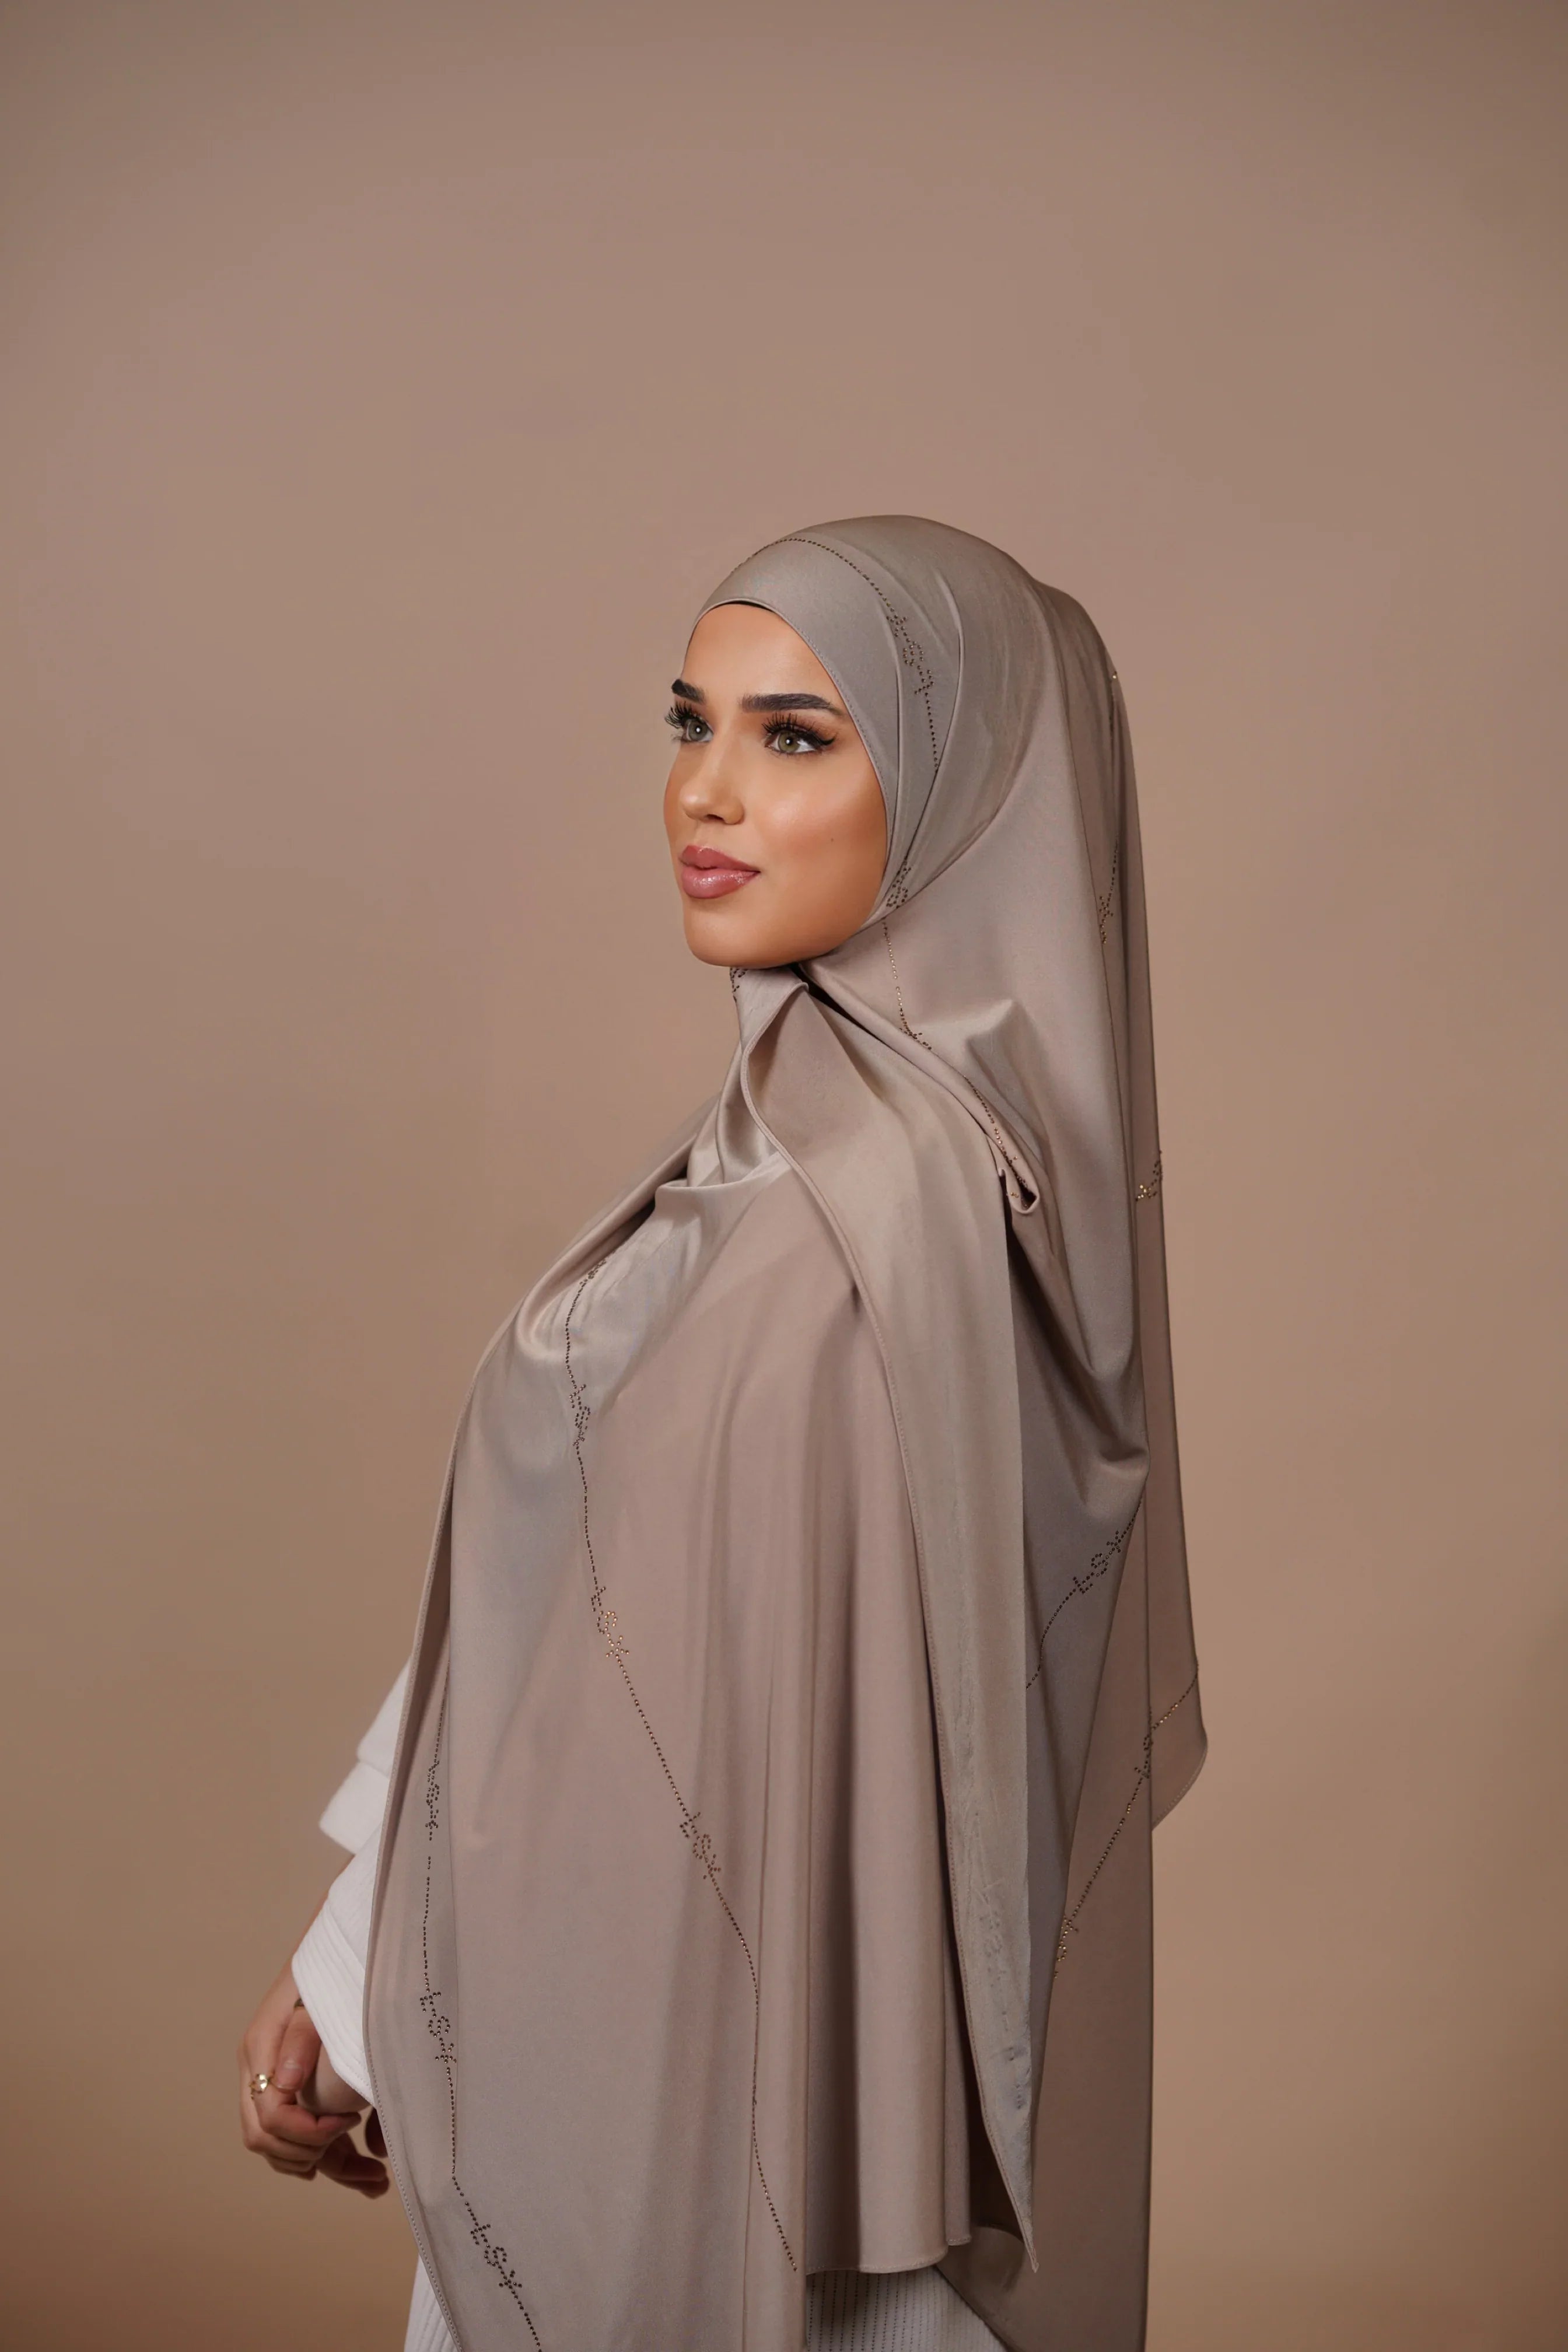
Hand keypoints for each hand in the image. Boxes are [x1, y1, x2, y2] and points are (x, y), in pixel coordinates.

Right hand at [238, 1963, 389, 2197]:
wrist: (345, 1934)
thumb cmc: (335, 1963)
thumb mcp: (321, 1996)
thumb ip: (303, 2038)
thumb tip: (283, 2085)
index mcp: (261, 2049)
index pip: (268, 2118)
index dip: (306, 2132)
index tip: (349, 2124)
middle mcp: (263, 2069)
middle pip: (270, 2140)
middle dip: (314, 2159)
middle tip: (367, 2168)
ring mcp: (280, 2077)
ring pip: (290, 2143)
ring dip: (331, 2167)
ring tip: (378, 2182)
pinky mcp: (303, 2083)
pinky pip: (308, 2132)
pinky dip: (337, 2154)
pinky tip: (370, 2162)